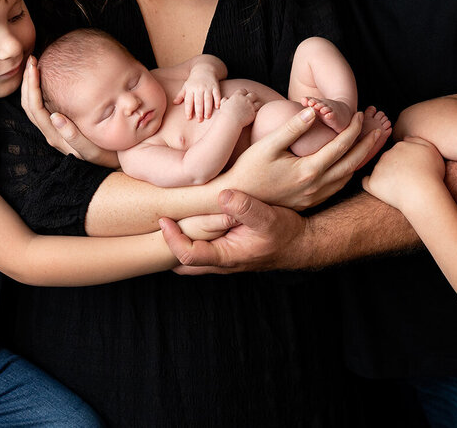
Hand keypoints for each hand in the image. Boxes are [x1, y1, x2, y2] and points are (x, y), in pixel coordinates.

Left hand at [21, 57, 119, 167]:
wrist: (117, 164)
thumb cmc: (109, 154)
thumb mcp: (93, 151)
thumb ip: (74, 137)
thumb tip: (55, 117)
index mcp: (56, 136)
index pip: (36, 108)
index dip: (32, 86)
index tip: (34, 66)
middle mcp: (51, 134)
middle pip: (30, 105)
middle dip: (28, 81)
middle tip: (31, 59)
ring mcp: (55, 130)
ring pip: (34, 105)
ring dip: (32, 85)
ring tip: (35, 66)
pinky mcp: (61, 127)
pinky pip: (44, 107)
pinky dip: (40, 90)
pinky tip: (47, 79)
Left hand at [160, 189, 305, 273]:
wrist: (300, 243)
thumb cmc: (285, 233)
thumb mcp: (269, 217)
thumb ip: (246, 207)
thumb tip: (223, 194)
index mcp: (226, 256)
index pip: (186, 256)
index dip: (171, 239)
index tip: (163, 219)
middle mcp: (220, 261)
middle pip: (180, 262)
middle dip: (165, 245)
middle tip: (156, 220)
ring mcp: (221, 257)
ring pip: (189, 255)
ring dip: (176, 240)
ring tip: (166, 216)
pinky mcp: (225, 248)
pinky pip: (199, 247)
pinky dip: (189, 235)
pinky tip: (187, 216)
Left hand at [175, 65, 222, 119]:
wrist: (205, 68)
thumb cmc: (194, 80)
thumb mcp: (186, 86)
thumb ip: (181, 95)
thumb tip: (174, 103)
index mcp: (190, 89)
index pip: (189, 101)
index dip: (188, 110)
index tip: (188, 118)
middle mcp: (199, 88)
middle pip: (198, 101)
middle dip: (199, 111)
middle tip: (199, 120)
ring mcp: (208, 87)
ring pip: (208, 99)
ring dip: (208, 109)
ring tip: (207, 117)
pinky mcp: (215, 86)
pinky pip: (216, 94)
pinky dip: (217, 101)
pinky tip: (217, 108)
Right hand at [217, 88, 259, 126]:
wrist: (230, 121)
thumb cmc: (225, 113)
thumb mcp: (223, 105)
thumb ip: (225, 100)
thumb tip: (226, 98)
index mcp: (238, 96)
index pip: (243, 90)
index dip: (244, 93)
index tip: (244, 95)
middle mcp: (245, 100)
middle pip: (253, 94)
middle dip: (253, 96)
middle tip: (253, 99)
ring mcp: (250, 107)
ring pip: (259, 103)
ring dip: (258, 104)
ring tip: (257, 106)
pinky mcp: (253, 114)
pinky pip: (258, 111)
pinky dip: (258, 112)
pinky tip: (256, 113)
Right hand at [220, 107, 383, 209]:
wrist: (238, 199)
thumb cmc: (248, 169)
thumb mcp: (268, 145)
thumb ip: (292, 128)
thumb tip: (314, 111)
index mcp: (309, 170)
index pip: (341, 146)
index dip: (353, 129)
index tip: (360, 115)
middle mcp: (316, 186)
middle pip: (352, 163)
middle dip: (367, 144)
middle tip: (379, 129)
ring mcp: (314, 197)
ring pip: (347, 177)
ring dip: (361, 159)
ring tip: (369, 145)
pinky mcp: (310, 202)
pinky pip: (338, 187)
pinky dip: (348, 172)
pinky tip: (348, 164)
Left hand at [361, 137, 445, 210]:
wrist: (422, 193)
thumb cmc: (430, 173)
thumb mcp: (431, 150)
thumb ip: (418, 140)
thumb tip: (405, 138)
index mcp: (400, 146)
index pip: (399, 151)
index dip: (405, 161)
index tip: (412, 171)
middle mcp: (386, 154)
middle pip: (388, 159)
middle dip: (394, 167)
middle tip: (406, 180)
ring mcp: (378, 168)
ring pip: (379, 170)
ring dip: (385, 176)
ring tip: (399, 188)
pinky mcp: (372, 183)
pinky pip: (366, 182)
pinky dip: (372, 184)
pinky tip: (380, 189)